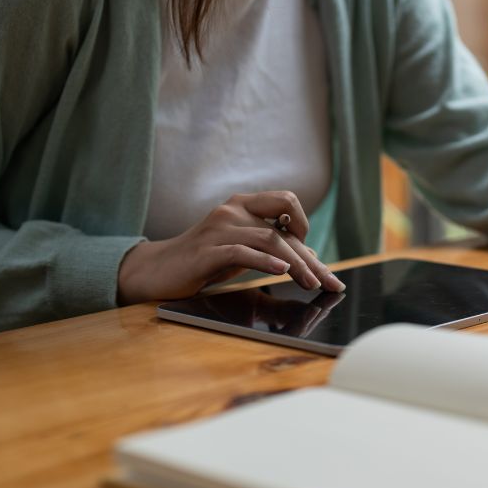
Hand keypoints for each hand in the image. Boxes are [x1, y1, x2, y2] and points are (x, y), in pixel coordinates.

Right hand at [117, 192, 345, 304]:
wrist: (157, 271)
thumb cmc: (203, 260)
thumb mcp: (243, 250)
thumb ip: (272, 248)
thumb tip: (311, 256)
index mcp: (243, 203)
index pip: (287, 205)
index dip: (307, 228)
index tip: (318, 260)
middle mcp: (232, 210)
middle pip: (283, 228)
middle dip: (311, 258)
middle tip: (331, 282)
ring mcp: (218, 229)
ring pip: (269, 240)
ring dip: (296, 265)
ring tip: (312, 284)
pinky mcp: (206, 251)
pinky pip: (242, 252)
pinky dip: (266, 262)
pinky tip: (283, 273)